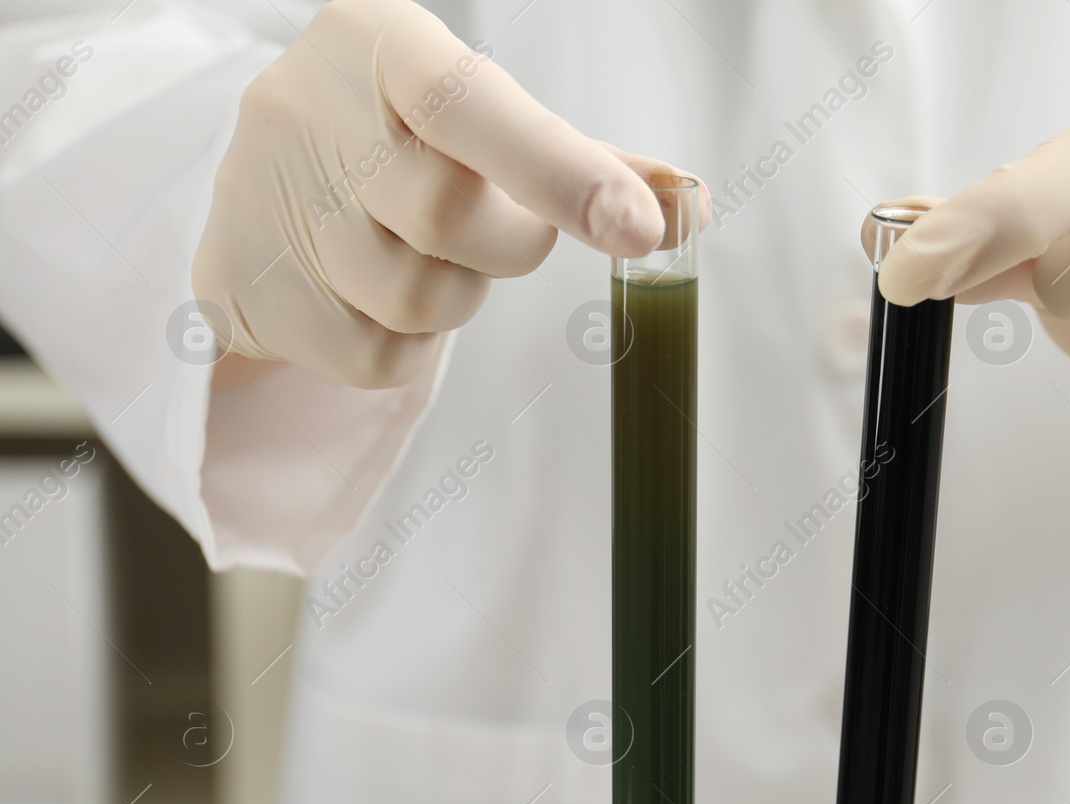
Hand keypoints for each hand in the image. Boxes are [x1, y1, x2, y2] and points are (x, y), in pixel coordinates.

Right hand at [196, 0, 702, 390]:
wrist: (263, 183)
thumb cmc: (405, 143)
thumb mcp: (484, 121)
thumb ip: (586, 161)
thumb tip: (690, 204)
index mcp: (376, 43)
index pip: (467, 106)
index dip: (559, 171)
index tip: (637, 229)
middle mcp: (303, 106)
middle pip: (451, 218)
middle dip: (509, 241)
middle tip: (501, 223)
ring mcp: (258, 197)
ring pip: (415, 297)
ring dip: (456, 296)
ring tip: (426, 252)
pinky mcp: (240, 285)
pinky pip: (376, 355)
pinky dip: (407, 345)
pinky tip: (379, 294)